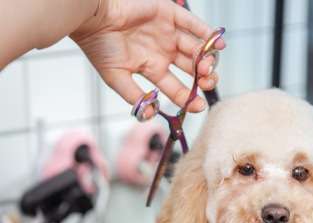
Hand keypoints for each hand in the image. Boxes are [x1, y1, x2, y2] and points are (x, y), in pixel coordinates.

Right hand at [71, 0, 224, 114]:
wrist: (91, 17)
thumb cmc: (99, 47)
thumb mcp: (117, 78)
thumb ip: (135, 97)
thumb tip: (151, 115)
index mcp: (153, 69)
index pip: (178, 88)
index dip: (190, 98)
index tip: (200, 106)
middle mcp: (164, 53)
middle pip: (192, 69)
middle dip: (203, 78)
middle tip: (208, 82)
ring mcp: (167, 34)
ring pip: (195, 49)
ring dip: (206, 59)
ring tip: (208, 67)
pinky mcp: (168, 14)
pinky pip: (192, 24)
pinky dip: (206, 33)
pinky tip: (218, 45)